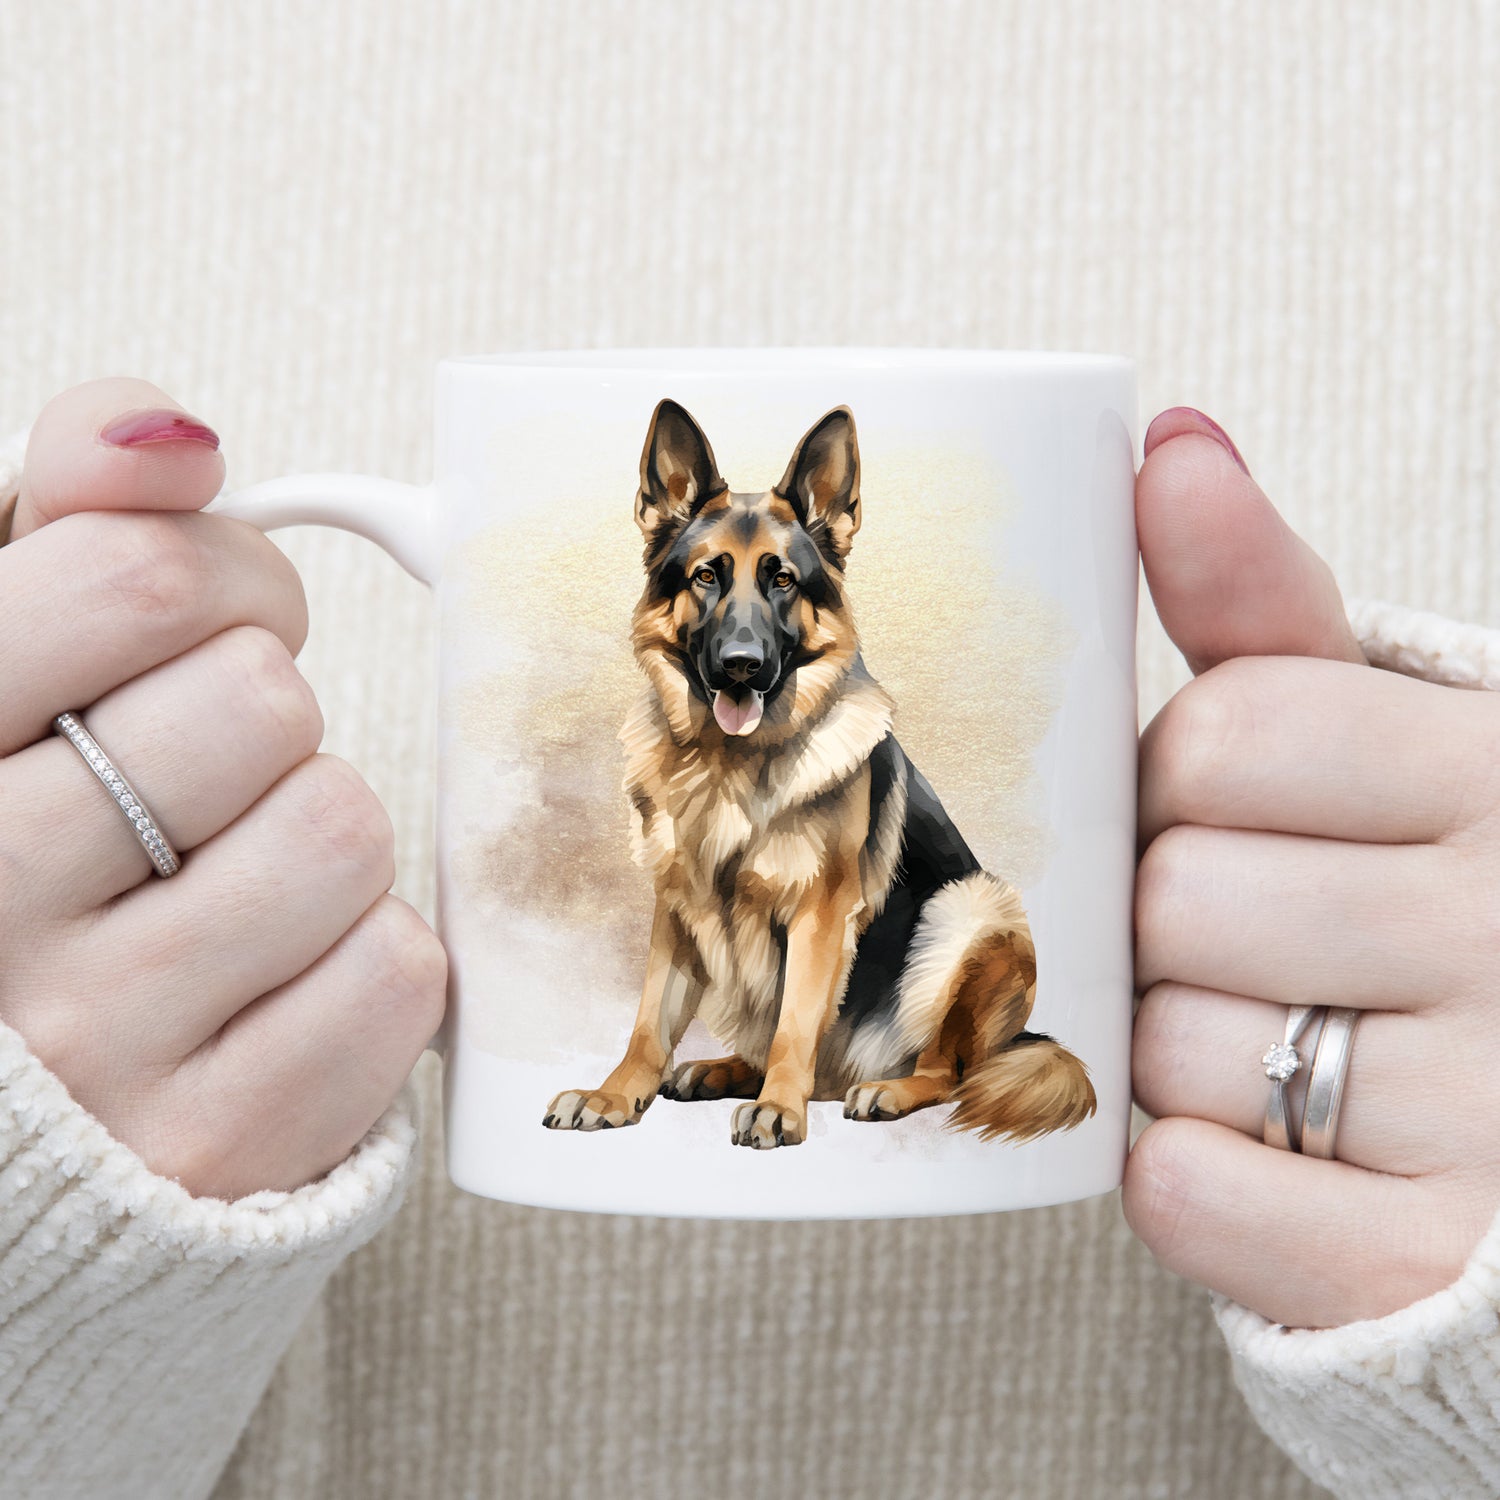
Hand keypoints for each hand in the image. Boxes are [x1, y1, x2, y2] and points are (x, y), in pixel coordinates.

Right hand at [0, 378, 444, 1198]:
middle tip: (209, 767)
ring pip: (341, 827)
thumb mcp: (4, 664)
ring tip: (230, 878)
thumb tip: (172, 433)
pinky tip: (273, 978)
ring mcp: (98, 1046)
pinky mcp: (221, 1143)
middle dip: (262, 710)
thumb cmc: (30, 847)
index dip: (219, 576)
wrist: (32, 1111)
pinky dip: (363, 957)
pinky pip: (395, 971)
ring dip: (315, 833)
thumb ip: (69, 522)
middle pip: (260, 701)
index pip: (135, 580)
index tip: (204, 619)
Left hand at [1122, 407, 1499, 1329]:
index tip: (1222, 804)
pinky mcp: (1421, 1261)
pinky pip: (1192, 1195)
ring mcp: (1490, 1113)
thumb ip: (1264, 602)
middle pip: (1178, 893)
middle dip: (1169, 913)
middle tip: (1240, 933)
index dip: (1180, 776)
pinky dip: (1185, 1175)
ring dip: (1174, 1043)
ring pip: (1173, 1046)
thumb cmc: (1426, 886)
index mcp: (1496, 772)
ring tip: (1264, 1035)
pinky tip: (1248, 1144)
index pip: (1227, 733)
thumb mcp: (1382, 727)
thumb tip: (1167, 441)